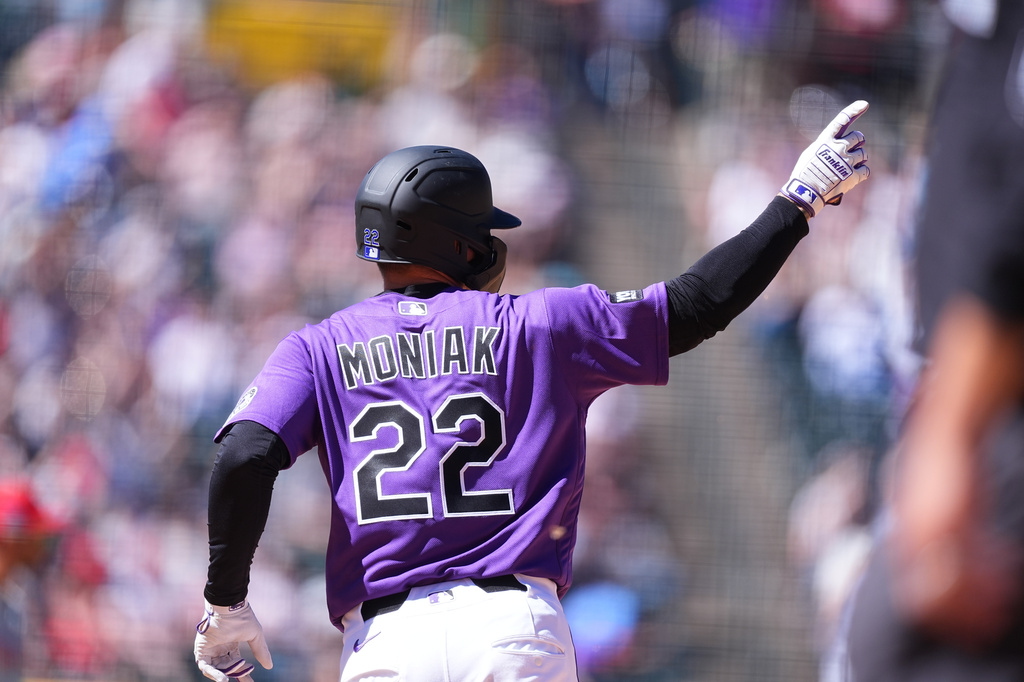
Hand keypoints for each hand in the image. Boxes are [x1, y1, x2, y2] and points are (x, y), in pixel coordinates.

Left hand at [194, 600, 272, 680]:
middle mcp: (220, 649)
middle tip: (244, 679)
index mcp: (231, 646)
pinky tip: (223, 679)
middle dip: (236, 674)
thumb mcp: (255, 635)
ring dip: (224, 675)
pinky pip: (205, 666)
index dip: (243, 674)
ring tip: (230, 681)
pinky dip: (213, 673)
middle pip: (227, 668)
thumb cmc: (242, 617)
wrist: (229, 606)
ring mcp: (210, 650)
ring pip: (215, 669)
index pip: (236, 665)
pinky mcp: (202, 649)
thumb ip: (261, 651)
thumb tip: (270, 666)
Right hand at [781, 100, 870, 216]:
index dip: (854, 110)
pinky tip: (852, 177)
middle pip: (859, 137)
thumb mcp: (811, 153)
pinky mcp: (853, 176)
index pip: (842, 120)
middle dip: (856, 143)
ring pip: (863, 154)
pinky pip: (866, 170)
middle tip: (849, 152)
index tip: (864, 104)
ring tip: (847, 168)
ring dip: (858, 159)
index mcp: (826, 140)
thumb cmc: (804, 173)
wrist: (805, 193)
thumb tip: (840, 144)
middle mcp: (838, 147)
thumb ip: (826, 145)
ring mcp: (847, 161)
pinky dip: (861, 173)